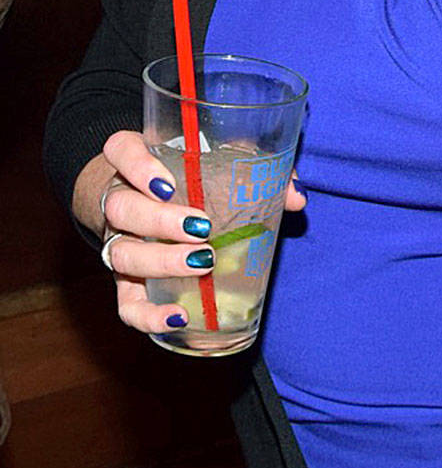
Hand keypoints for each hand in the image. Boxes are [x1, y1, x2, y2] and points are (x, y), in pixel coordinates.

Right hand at [90, 131, 305, 335]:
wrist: (152, 201)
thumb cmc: (192, 174)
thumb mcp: (219, 159)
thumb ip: (256, 168)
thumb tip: (296, 197)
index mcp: (137, 160)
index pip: (120, 150)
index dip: (136, 165)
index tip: (167, 183)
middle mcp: (120, 198)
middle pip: (120, 207)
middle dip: (159, 220)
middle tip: (202, 227)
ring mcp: (119, 241)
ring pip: (121, 253)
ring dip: (160, 262)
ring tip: (202, 262)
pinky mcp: (125, 280)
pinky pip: (125, 303)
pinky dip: (147, 315)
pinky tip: (178, 317)